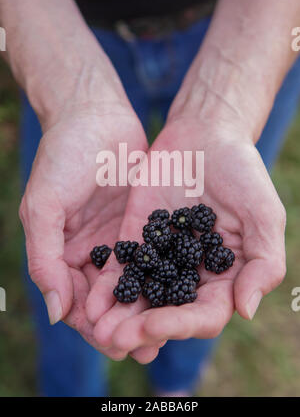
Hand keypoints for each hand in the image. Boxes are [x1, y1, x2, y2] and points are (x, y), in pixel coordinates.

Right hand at [19, 99, 147, 352]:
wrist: (95, 115)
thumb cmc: (62, 156)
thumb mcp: (43, 205)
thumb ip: (44, 257)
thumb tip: (56, 312)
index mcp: (62, 253)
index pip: (75, 300)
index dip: (92, 324)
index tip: (113, 343)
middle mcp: (91, 252)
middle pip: (108, 299)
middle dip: (125, 323)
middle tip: (147, 347)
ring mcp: (118, 239)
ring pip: (134, 283)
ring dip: (148, 308)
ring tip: (168, 331)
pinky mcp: (142, 224)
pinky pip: (154, 256)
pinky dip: (164, 277)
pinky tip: (181, 294)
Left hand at [88, 116, 285, 360]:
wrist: (206, 134)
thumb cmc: (242, 172)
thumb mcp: (264, 214)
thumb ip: (264, 263)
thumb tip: (245, 310)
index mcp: (224, 276)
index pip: (203, 314)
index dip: (180, 325)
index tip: (153, 326)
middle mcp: (191, 274)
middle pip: (166, 312)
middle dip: (141, 327)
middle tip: (114, 339)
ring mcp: (162, 257)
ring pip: (140, 295)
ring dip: (119, 315)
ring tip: (98, 328)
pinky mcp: (138, 238)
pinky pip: (122, 266)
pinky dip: (108, 284)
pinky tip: (92, 299)